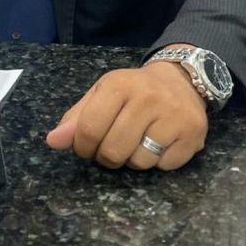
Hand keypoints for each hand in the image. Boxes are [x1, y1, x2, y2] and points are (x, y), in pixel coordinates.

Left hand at [46, 61, 207, 169]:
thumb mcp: (102, 94)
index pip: (89, 130)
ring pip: (139, 162)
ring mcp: (173, 116)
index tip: (87, 145)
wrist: (181, 79)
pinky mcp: (192, 133)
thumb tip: (53, 141)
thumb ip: (76, 118)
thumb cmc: (134, 91)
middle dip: (108, 157)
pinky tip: (161, 141)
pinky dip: (158, 161)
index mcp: (119, 85)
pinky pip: (164, 165)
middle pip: (113, 151)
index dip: (83, 147)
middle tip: (115, 144)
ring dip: (134, 159)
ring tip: (140, 140)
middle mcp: (147, 98)